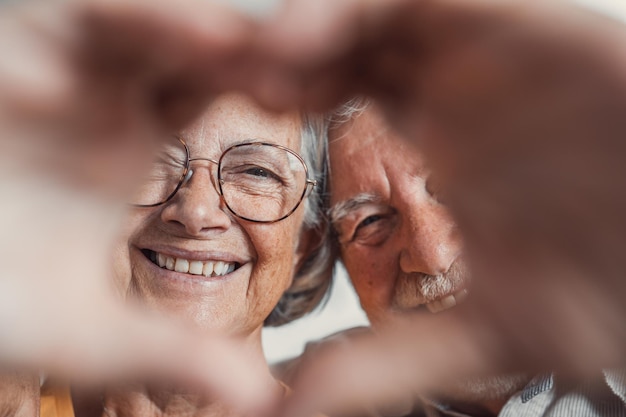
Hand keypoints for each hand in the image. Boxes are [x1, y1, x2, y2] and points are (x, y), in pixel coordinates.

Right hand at [0, 1, 278, 413]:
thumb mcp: (89, 334)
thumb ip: (169, 353)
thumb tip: (256, 399)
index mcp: (146, 151)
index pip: (222, 111)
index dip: (268, 105)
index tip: (315, 103)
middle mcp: (113, 102)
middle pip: (197, 60)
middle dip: (245, 56)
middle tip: (304, 56)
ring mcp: (69, 68)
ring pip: (146, 28)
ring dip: (192, 30)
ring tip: (239, 39)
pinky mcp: (17, 40)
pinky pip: (79, 17)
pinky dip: (128, 19)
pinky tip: (187, 32)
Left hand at [244, 0, 625, 413]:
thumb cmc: (605, 283)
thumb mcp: (482, 331)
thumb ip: (383, 364)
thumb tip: (284, 411)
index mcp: (428, 142)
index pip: (329, 103)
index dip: (267, 119)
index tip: (210, 145)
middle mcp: (441, 87)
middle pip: (330, 54)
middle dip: (270, 67)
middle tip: (208, 90)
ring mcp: (470, 50)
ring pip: (360, 17)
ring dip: (296, 36)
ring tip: (249, 66)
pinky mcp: (503, 18)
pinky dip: (347, 11)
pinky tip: (298, 45)